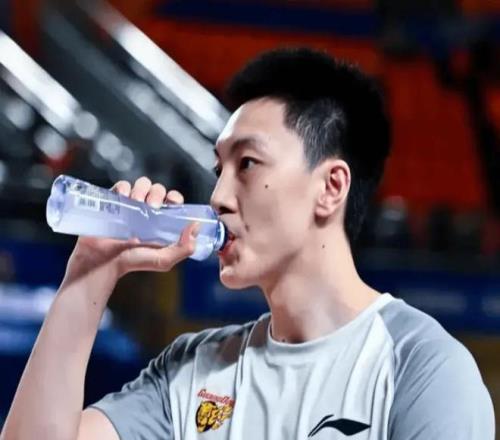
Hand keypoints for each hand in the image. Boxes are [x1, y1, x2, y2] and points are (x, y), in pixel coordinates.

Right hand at [66, 177, 198, 281]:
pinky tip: (124, 198)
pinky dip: (124, 187)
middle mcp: (147, 211)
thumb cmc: (133, 262)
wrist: (103, 263)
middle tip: (151, 207)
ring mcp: (130, 205)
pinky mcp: (114, 201)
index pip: (173, 200)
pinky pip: (122, 185)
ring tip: (135, 202)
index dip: (175, 197)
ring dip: (141, 189)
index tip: (172, 202)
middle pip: (157, 189)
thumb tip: (196, 226)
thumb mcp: (163, 260)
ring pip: (141, 184)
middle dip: (156, 193)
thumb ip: (184, 248)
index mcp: (162, 221)